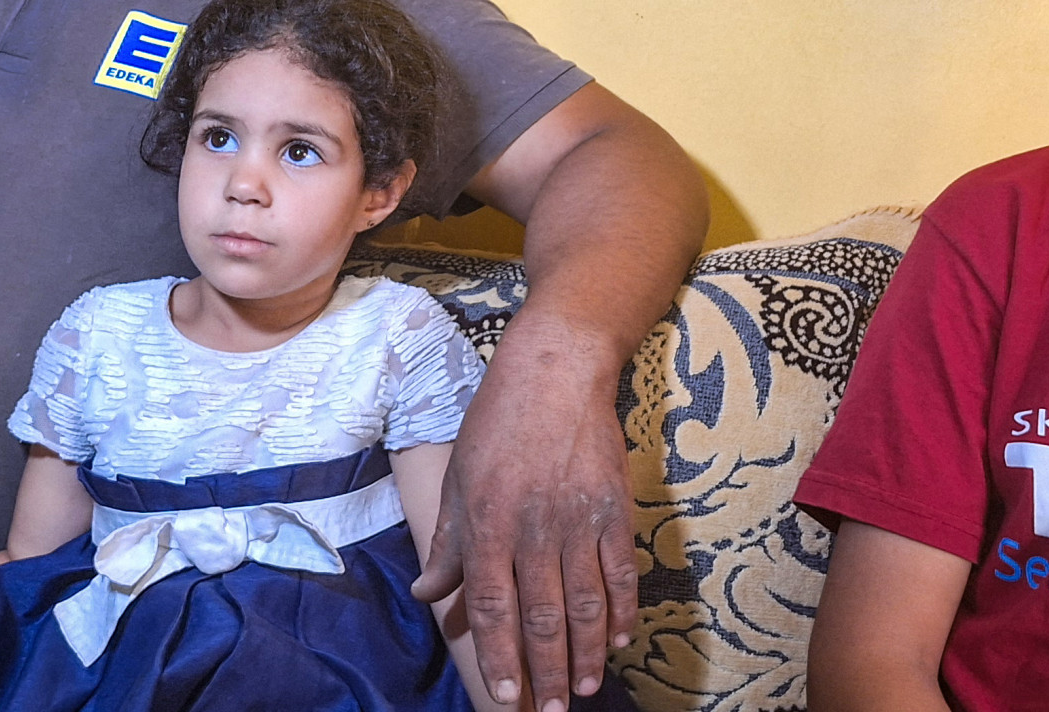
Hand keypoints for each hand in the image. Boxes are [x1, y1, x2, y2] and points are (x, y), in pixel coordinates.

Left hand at [413, 338, 634, 711]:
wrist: (556, 370)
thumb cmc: (498, 421)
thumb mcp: (458, 477)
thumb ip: (447, 542)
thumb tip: (426, 594)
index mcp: (487, 521)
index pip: (490, 605)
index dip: (498, 656)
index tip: (504, 698)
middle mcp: (532, 528)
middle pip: (540, 616)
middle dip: (543, 672)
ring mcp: (577, 520)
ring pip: (584, 604)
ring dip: (584, 653)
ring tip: (582, 689)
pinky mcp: (614, 509)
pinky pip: (620, 573)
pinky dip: (622, 612)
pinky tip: (619, 641)